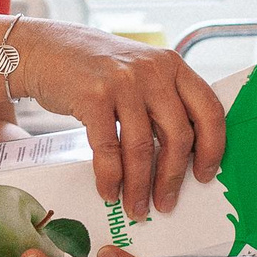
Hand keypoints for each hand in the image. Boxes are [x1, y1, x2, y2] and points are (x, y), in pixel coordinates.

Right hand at [11, 22, 229, 220]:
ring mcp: (123, 82)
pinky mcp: (93, 96)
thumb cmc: (94, 68)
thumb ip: (162, 100)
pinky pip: (108, 149)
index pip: (209, 110)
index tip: (205, 176)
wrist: (43, 48)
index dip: (213, 148)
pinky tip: (109, 191)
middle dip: (172, 178)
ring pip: (142, 148)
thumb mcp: (139, 70)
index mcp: (172, 65)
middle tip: (166, 204)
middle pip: (178, 135)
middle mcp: (153, 71)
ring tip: (135, 208)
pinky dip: (110, 177)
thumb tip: (182, 157)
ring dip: (139, 186)